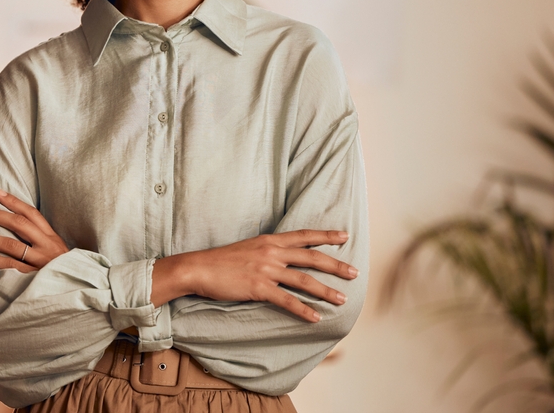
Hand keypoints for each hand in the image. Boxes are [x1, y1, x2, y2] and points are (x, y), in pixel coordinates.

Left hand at [0, 189, 69, 272]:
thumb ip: (40, 239)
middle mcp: (46, 246)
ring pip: (10, 245)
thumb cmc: (62, 269)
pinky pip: (8, 266)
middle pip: (18, 224)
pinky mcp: (32, 277)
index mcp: (51, 237)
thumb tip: (16, 225)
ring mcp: (39, 262)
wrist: (77, 289)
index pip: (31, 213)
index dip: (13, 201)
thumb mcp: (57, 250)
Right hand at [152, 230, 357, 322]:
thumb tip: (282, 258)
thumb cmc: (221, 260)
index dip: (326, 236)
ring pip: (304, 281)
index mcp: (269, 240)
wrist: (199, 268)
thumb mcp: (248, 248)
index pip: (304, 236)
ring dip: (326, 291)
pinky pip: (287, 300)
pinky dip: (303, 310)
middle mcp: (272, 253)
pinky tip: (315, 317)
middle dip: (336, 266)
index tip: (344, 236)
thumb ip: (267, 251)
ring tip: (342, 299)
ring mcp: (266, 270)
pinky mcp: (259, 288)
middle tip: (355, 273)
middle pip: (311, 258)